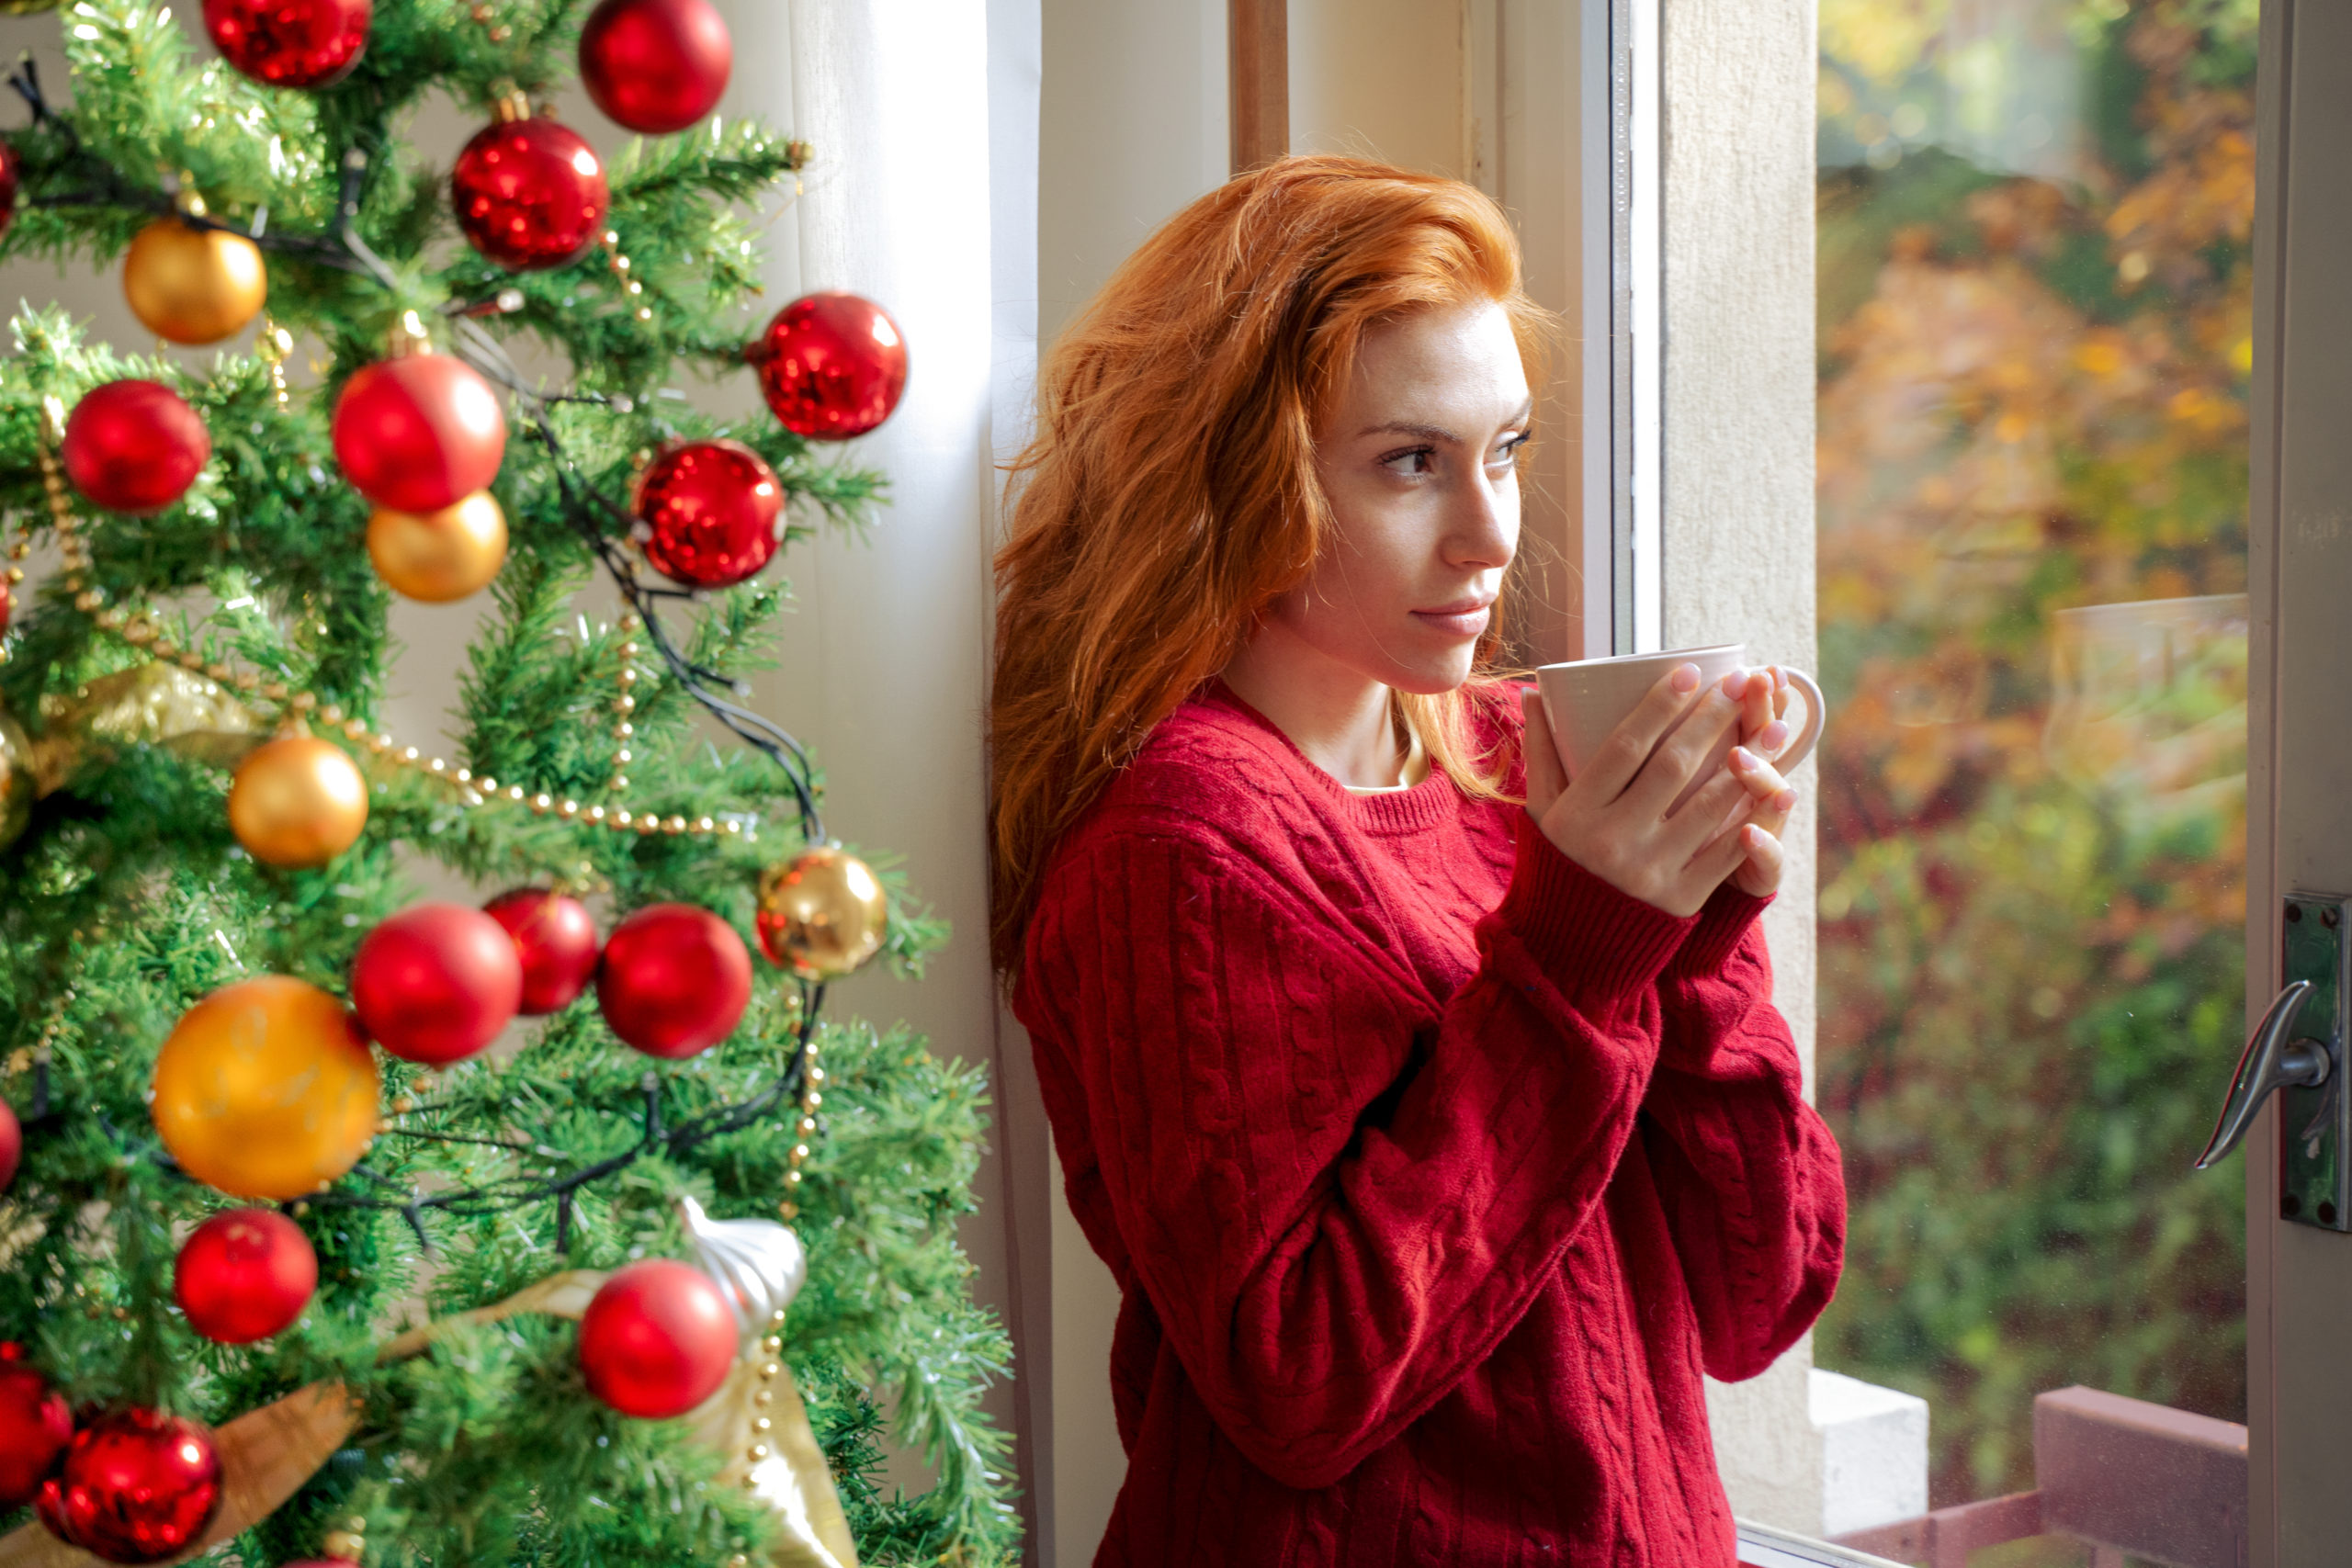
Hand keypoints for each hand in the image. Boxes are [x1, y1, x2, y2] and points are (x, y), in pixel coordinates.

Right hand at [1522, 666, 1796, 916]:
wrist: (1570, 952)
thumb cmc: (1558, 866)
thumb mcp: (1541, 812)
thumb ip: (1542, 753)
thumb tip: (1537, 692)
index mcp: (1579, 812)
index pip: (1626, 746)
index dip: (1660, 706)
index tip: (1692, 671)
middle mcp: (1614, 839)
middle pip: (1673, 767)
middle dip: (1712, 720)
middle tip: (1743, 684)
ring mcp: (1650, 870)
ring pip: (1707, 806)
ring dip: (1748, 763)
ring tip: (1775, 729)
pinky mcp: (1680, 899)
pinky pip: (1725, 853)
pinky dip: (1754, 820)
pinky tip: (1779, 792)